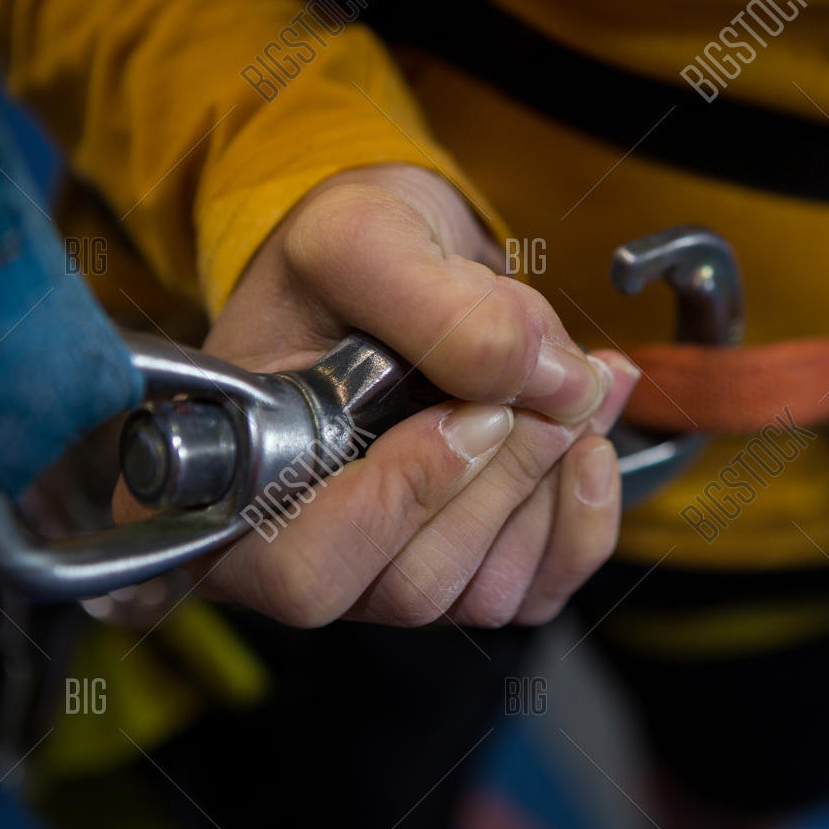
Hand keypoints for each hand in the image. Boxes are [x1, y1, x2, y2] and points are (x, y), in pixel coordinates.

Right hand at [132, 164, 637, 627]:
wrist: (397, 257)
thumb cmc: (345, 253)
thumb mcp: (365, 236)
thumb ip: (438, 305)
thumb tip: (553, 384)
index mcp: (237, 488)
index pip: (302, 568)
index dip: (400, 502)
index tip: (473, 415)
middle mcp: (300, 552)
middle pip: (412, 585)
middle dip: (500, 481)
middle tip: (551, 384)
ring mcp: (385, 571)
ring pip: (485, 591)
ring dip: (551, 487)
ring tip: (581, 387)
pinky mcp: (464, 568)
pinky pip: (538, 587)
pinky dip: (583, 517)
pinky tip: (592, 439)